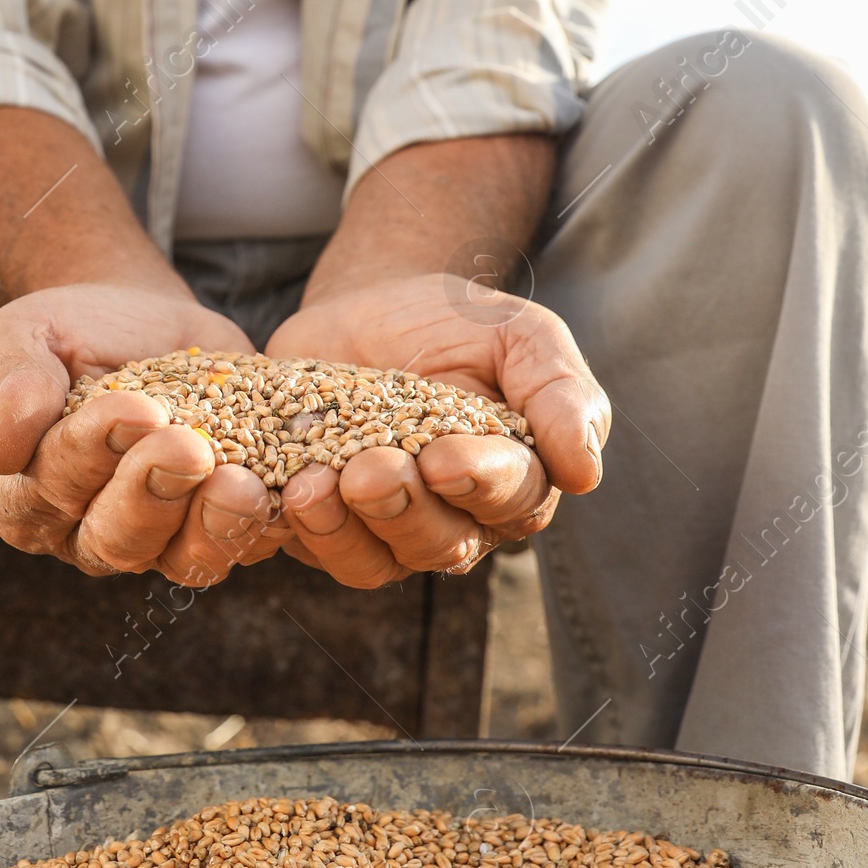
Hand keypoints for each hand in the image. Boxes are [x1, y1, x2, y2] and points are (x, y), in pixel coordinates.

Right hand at [0, 285, 292, 584]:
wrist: (139, 319)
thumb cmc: (70, 332)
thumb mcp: (26, 336)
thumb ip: (11, 383)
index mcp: (24, 494)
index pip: (50, 490)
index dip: (91, 453)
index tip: (134, 407)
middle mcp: (84, 530)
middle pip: (115, 538)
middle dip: (154, 494)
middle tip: (190, 446)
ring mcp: (158, 536)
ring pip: (182, 559)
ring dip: (214, 527)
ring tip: (242, 485)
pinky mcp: (215, 522)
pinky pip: (241, 543)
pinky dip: (266, 524)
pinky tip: (284, 489)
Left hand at [265, 276, 607, 587]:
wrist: (369, 306)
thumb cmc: (457, 323)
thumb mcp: (519, 335)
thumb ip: (560, 393)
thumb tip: (586, 471)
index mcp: (515, 479)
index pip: (510, 500)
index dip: (479, 484)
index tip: (443, 456)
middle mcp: (457, 519)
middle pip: (441, 543)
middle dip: (405, 510)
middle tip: (370, 468)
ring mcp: (386, 529)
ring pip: (374, 562)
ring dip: (345, 530)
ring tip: (314, 483)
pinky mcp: (325, 522)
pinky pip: (312, 547)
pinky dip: (294, 527)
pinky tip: (281, 490)